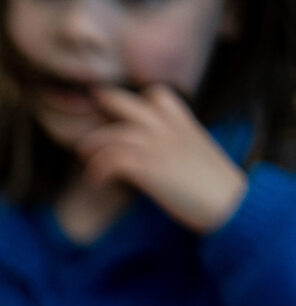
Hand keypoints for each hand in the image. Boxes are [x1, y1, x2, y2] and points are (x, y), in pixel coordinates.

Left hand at [76, 84, 247, 233]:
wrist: (229, 201)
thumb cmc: (214, 184)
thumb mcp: (196, 153)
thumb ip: (177, 144)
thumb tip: (159, 153)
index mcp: (182, 123)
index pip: (157, 95)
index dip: (136, 98)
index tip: (119, 108)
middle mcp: (167, 130)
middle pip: (128, 104)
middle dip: (105, 102)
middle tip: (88, 106)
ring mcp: (157, 147)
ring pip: (113, 134)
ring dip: (93, 145)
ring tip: (84, 155)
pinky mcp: (149, 169)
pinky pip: (112, 161)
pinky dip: (98, 169)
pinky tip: (97, 181)